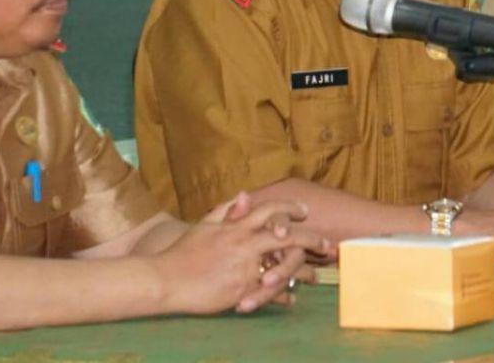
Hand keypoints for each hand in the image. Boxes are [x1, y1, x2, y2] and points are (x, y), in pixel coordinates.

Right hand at [157, 192, 328, 314]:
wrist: (166, 280)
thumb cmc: (183, 253)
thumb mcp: (205, 226)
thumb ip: (227, 211)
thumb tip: (244, 195)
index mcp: (236, 227)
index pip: (269, 210)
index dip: (290, 209)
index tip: (305, 212)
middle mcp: (244, 245)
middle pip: (287, 237)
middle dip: (310, 239)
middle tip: (326, 244)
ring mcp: (244, 269)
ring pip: (284, 267)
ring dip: (302, 271)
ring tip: (315, 276)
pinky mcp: (242, 291)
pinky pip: (270, 293)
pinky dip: (283, 296)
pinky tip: (291, 298)